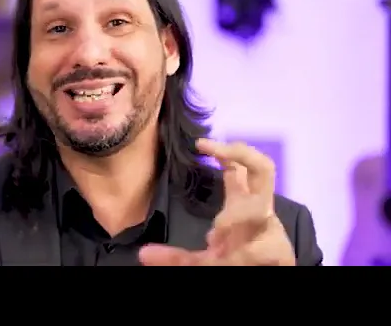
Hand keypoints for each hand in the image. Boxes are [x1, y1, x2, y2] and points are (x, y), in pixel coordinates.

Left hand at [139, 139, 295, 265]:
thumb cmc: (236, 262)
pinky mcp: (282, 251)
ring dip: (235, 219)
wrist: (264, 280)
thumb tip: (143, 255)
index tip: (200, 144)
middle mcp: (261, 210)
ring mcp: (273, 227)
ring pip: (258, 210)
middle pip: (264, 169)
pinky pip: (266, 247)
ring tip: (217, 238)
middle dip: (244, 155)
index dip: (225, 151)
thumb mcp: (204, 259)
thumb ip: (175, 257)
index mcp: (243, 205)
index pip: (239, 168)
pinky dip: (244, 254)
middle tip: (217, 154)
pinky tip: (233, 259)